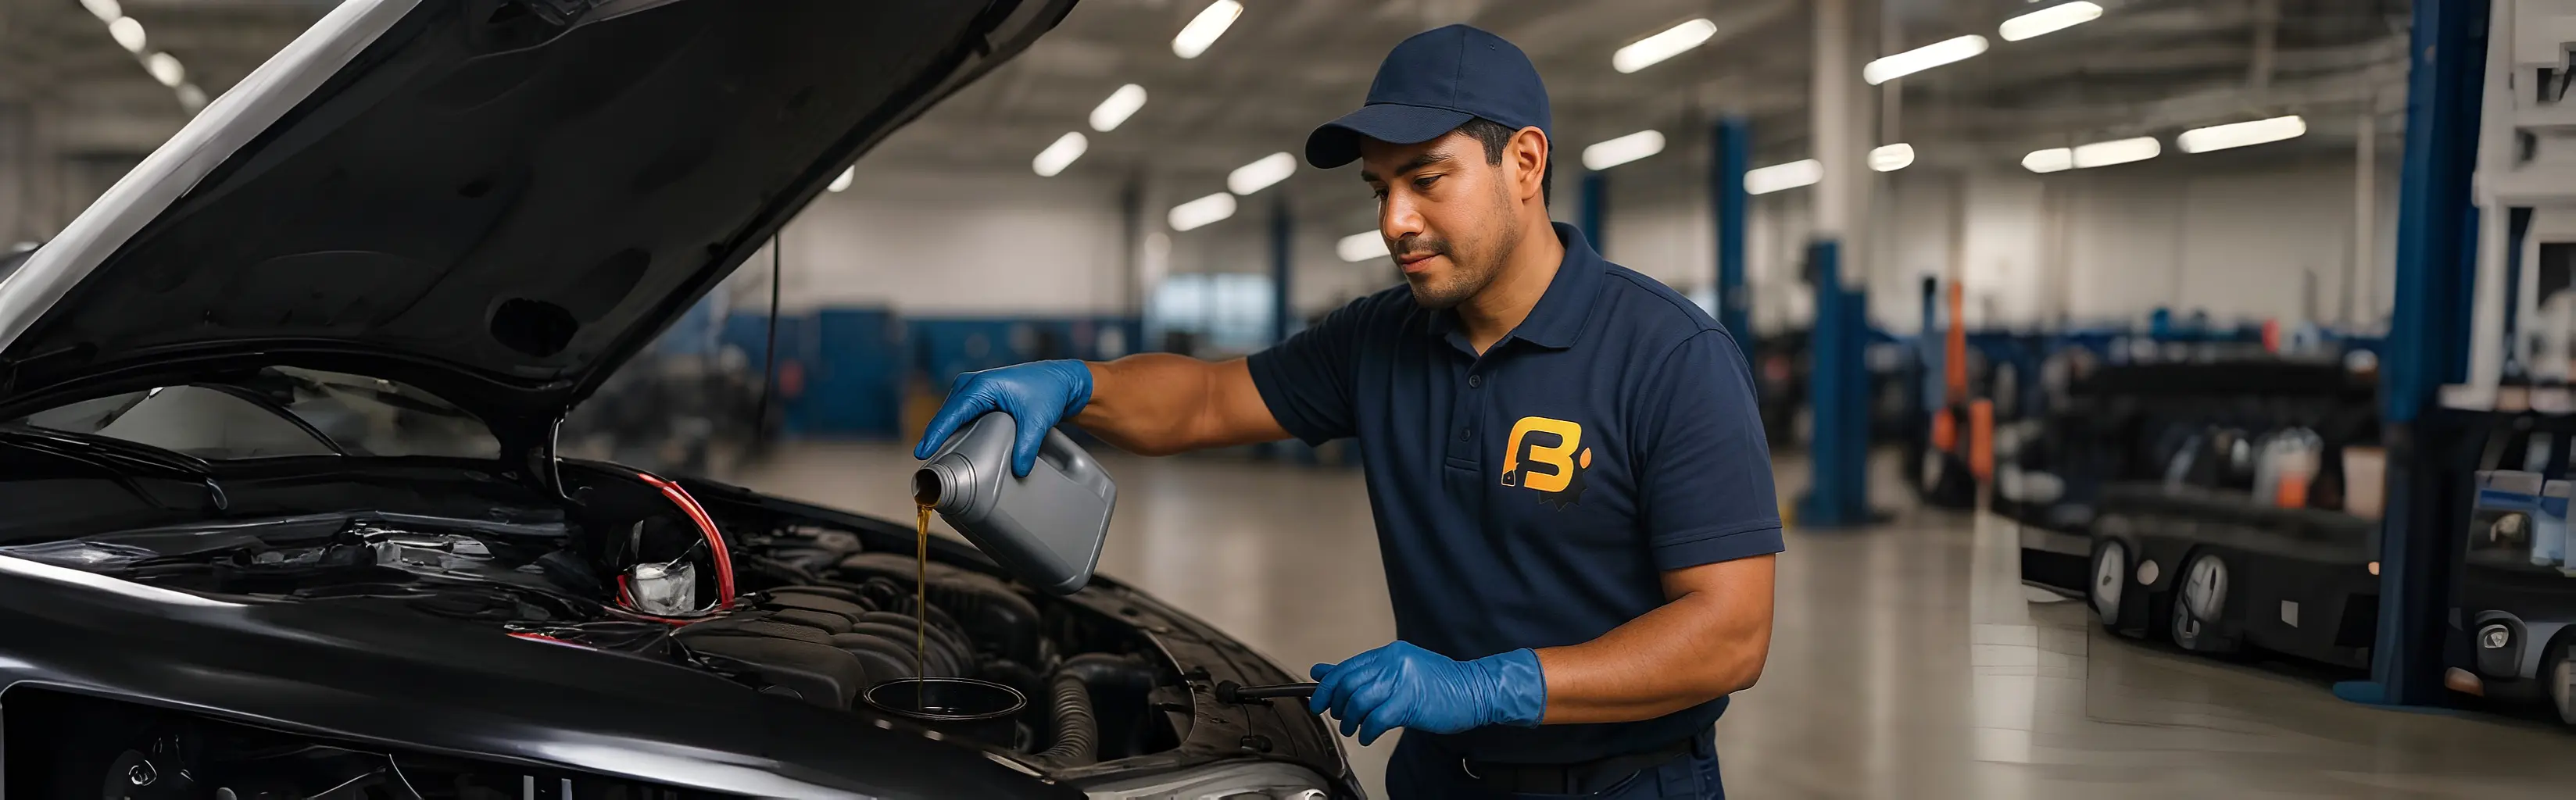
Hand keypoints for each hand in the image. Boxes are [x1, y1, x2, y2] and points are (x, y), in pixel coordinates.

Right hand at [913, 360, 1092, 475]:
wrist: (1059, 381)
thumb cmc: (1048, 392)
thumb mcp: (1038, 421)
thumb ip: (1027, 446)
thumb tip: (1019, 471)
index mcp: (982, 385)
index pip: (952, 413)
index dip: (935, 434)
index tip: (922, 453)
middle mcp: (972, 383)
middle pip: (946, 415)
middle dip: (934, 438)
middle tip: (928, 467)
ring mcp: (972, 388)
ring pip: (950, 415)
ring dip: (942, 435)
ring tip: (934, 461)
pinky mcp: (976, 397)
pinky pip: (958, 415)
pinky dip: (952, 430)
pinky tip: (949, 447)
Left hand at [1307, 641, 1544, 744]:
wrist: (1476, 690)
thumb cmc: (1440, 684)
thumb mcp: (1400, 671)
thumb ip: (1364, 672)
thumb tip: (1323, 672)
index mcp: (1390, 653)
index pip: (1347, 668)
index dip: (1327, 687)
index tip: (1319, 701)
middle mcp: (1394, 663)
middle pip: (1348, 684)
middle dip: (1335, 706)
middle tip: (1338, 718)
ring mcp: (1402, 681)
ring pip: (1358, 701)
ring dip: (1350, 721)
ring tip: (1354, 729)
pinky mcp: (1410, 702)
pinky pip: (1376, 719)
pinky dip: (1367, 731)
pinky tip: (1369, 735)